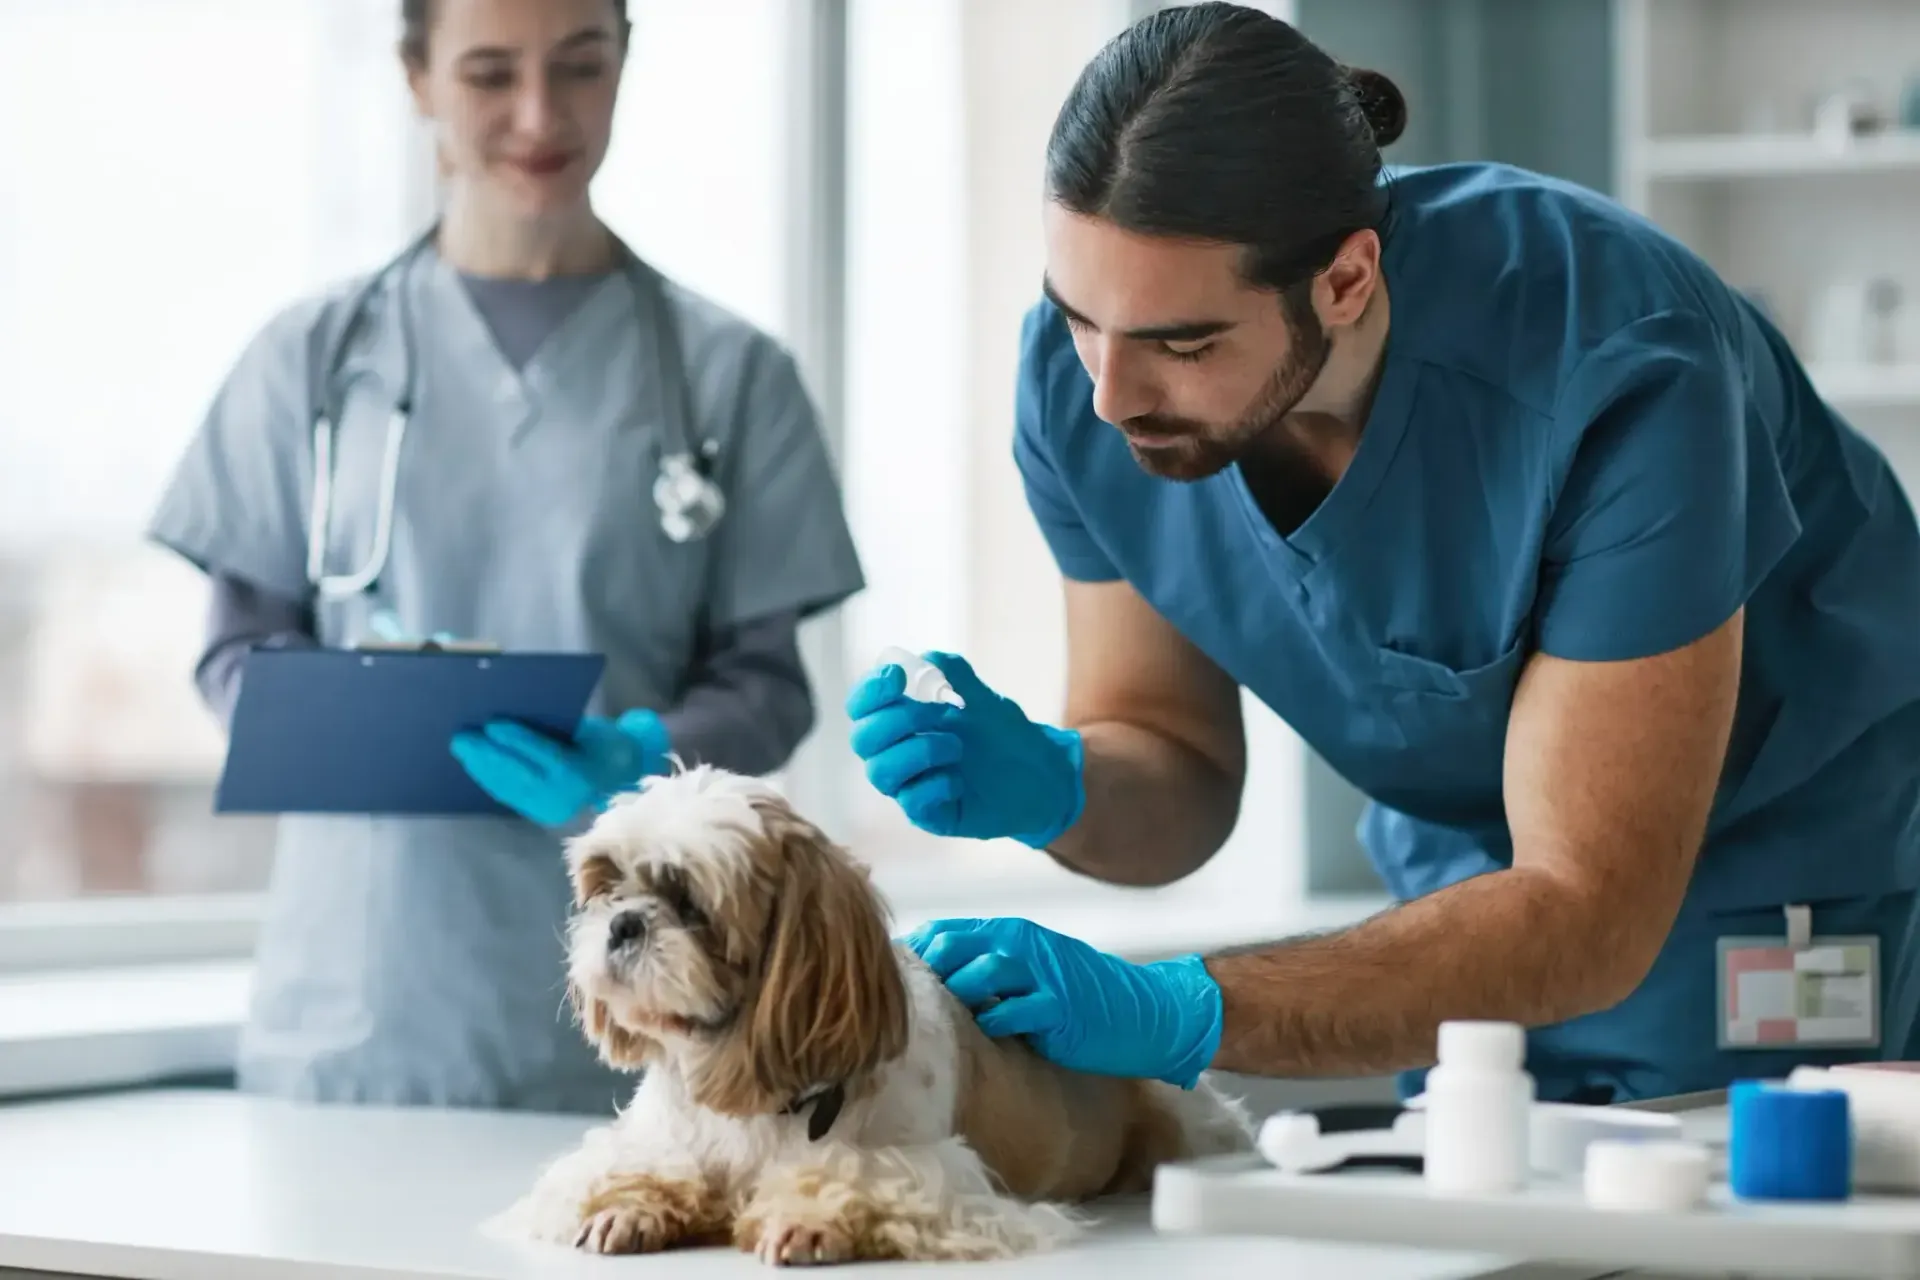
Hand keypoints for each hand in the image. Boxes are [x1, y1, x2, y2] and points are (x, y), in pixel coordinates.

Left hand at [450, 709, 671, 827]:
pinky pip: (508, 795)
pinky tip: (475, 765)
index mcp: (581, 771)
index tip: (492, 723)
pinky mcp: (538, 816)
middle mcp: (563, 795)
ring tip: (462, 748)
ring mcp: (549, 808)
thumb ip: (560, 728)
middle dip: (487, 754)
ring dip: (481, 767)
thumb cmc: (604, 750)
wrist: (622, 788)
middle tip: (462, 736)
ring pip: (508, 785)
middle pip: (518, 772)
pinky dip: (489, 779)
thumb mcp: (591, 734)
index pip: (544, 753)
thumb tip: (518, 714)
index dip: (517, 738)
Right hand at [845, 652, 1083, 846]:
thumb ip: (954, 674)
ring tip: (957, 747)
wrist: (1042, 777)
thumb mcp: (983, 698)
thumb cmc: (1004, 737)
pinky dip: (935, 784)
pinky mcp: (928, 814)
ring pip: (880, 772)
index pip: (861, 706)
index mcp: (902, 721)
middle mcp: (897, 753)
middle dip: (899, 719)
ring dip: (919, 750)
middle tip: (942, 713)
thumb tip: (925, 657)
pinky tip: (959, 781)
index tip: (897, 676)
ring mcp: (910, 786)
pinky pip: (911, 801)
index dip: (870, 690)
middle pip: (862, 739)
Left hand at [902, 916, 1222, 1088]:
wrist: (1144, 1010)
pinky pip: (1010, 1013)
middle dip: (928, 973)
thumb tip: (930, 978)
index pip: (945, 930)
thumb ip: (987, 964)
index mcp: (1011, 932)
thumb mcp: (1033, 966)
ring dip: (957, 996)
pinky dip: (991, 1023)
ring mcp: (1040, 976)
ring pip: (979, 972)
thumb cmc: (1081, 992)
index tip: (895, 980)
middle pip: (954, 945)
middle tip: (913, 1005)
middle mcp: (1022, 946)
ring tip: (948, 1018)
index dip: (916, 953)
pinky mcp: (1057, 1009)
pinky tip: (988, 1032)